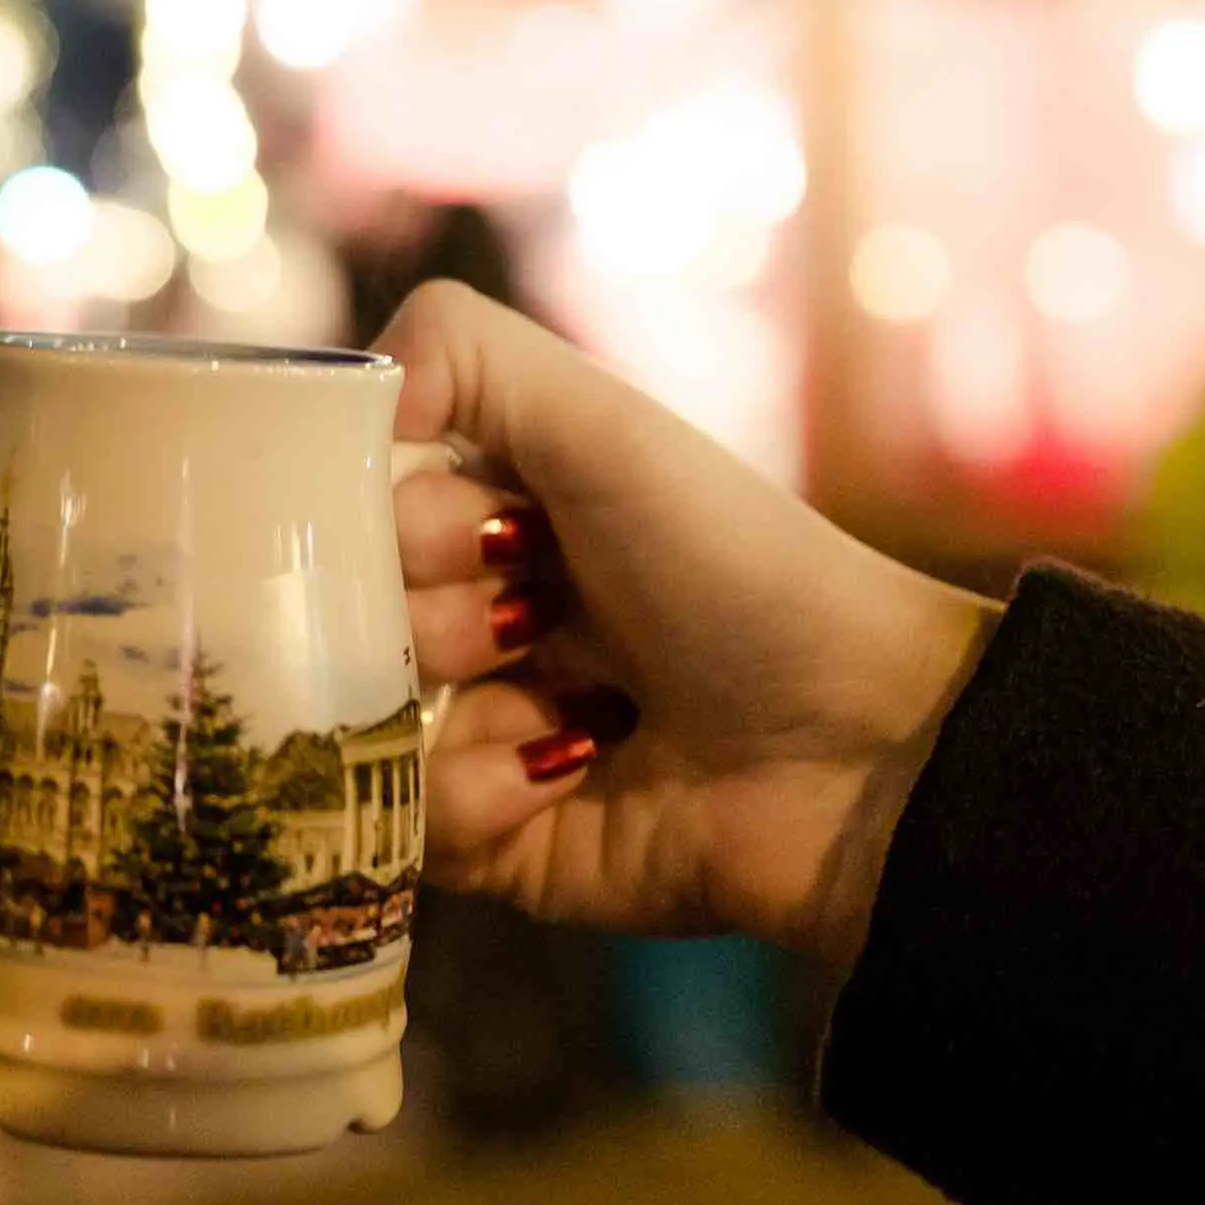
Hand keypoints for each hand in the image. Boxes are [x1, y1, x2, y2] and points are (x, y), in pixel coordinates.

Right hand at [379, 280, 992, 971]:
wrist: (863, 746)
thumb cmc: (741, 570)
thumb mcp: (607, 424)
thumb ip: (461, 353)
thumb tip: (346, 391)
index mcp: (497, 518)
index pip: (349, 513)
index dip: (388, 517)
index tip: (474, 518)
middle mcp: (479, 623)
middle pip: (340, 619)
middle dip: (419, 612)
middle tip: (524, 612)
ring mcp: (484, 738)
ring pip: (358, 724)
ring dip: (453, 702)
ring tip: (567, 697)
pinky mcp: (500, 850)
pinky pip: (408, 827)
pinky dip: (474, 797)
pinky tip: (570, 770)